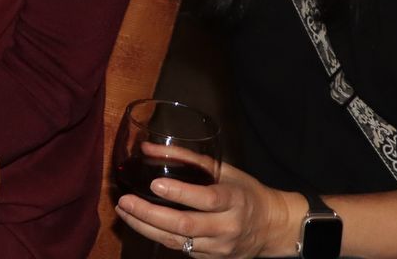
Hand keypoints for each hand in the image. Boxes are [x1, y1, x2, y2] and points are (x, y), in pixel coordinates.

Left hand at [114, 150, 301, 257]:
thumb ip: (188, 158)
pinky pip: (181, 250)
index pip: (206, 199)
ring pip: (178, 242)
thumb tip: (149, 148)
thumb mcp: (225, 171)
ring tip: (124, 212)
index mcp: (234, 201)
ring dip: (146, 228)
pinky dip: (159, 237)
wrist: (272, 228)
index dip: (180, 193)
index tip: (155, 185)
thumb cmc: (246, 193)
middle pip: (185, 225)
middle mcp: (227, 227)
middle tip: (125, 202)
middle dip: (150, 215)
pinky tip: (141, 224)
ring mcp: (219, 248)